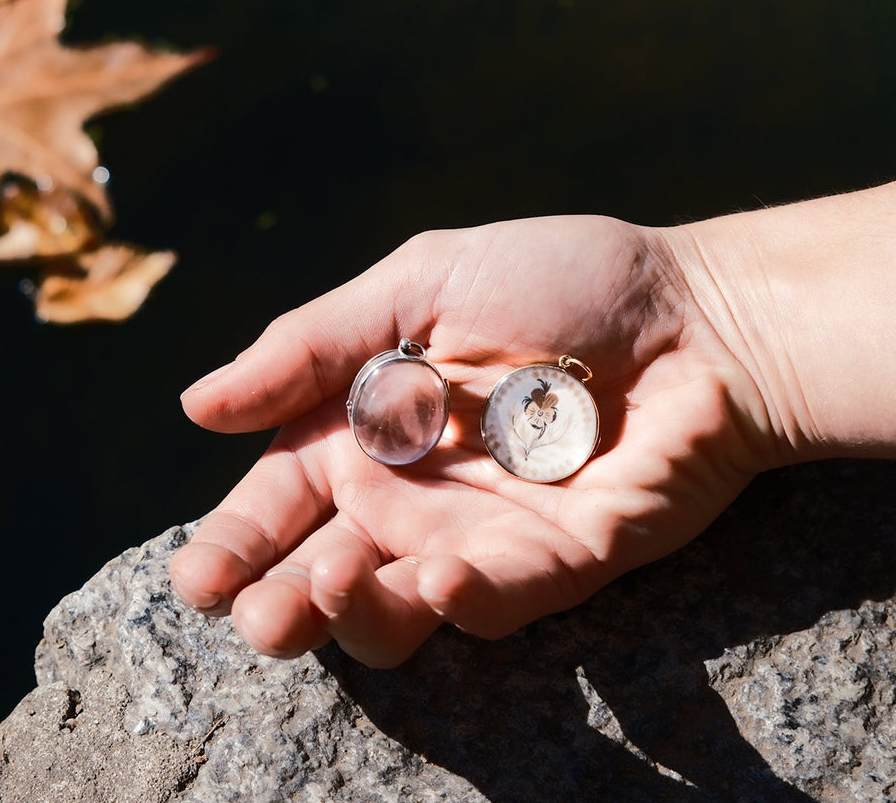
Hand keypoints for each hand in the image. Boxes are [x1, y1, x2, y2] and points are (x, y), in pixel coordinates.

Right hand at [169, 215, 776, 665]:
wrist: (699, 312)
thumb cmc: (562, 279)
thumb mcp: (423, 283)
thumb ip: (314, 344)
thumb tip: (195, 405)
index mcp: (363, 430)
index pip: (273, 502)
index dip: (229, 546)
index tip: (195, 578)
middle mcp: (409, 497)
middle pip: (316, 576)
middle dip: (272, 608)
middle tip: (252, 610)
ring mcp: (479, 539)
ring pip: (390, 613)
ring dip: (350, 616)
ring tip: (330, 583)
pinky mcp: (555, 568)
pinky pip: (489, 606)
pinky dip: (452, 602)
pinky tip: (434, 574)